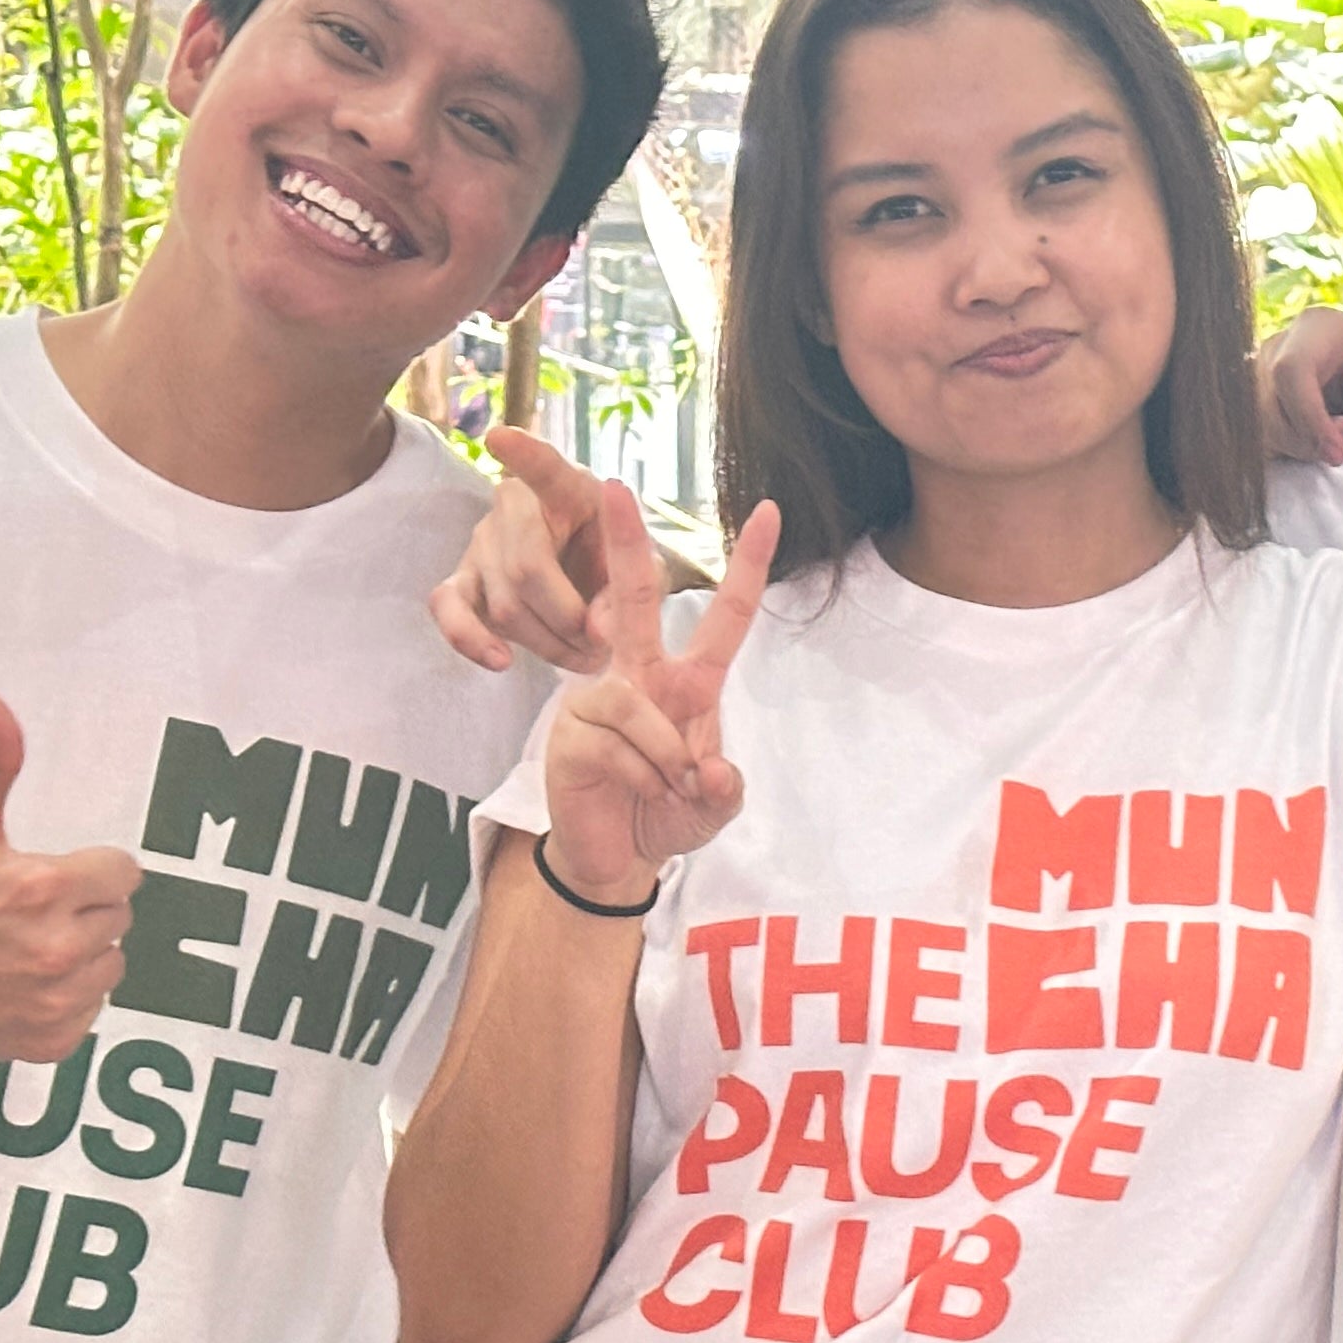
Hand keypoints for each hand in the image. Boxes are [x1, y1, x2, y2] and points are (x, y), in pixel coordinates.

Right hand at [0, 694, 137, 1061]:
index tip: (52, 878)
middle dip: (80, 910)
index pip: (123, 872)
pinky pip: (89, 1011)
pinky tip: (16, 985)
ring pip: (110, 966)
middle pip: (117, 918)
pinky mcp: (48, 1040)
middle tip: (24, 913)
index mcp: (45, 886)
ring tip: (19, 948)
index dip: (89, 871)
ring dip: (79, 956)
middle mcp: (57, 947)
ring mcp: (55, 999)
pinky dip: (63, 1000)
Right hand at [430, 425, 620, 674]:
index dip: (523, 454)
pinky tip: (500, 661)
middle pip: (526, 568)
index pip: (545, 467)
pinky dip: (470, 640)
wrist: (594, 587)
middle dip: (567, 619)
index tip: (500, 437)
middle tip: (600, 646)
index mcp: (569, 488)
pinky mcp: (462, 580)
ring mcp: (482, 541)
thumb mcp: (645, 574)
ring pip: (503, 603)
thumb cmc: (621, 566)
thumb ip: (631, 593)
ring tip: (581, 656)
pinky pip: (449, 608)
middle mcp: (514, 505)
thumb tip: (597, 630)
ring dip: (545, 643)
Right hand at [540, 455, 779, 903]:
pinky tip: (632, 791)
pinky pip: (615, 740)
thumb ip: (724, 790)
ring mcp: (599, 699)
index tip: (772, 511)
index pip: (725, 616)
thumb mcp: (713, 807)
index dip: (749, 566)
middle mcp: (640, 677)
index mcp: (688, 682)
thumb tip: (715, 770)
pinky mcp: (570, 729)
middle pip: (634, 599)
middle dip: (622, 542)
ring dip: (664, 758)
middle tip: (612, 485)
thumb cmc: (667, 815)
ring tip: (665, 787)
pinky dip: (639, 774)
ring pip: (637, 704)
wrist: (616, 858)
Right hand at [1258, 306, 1342, 465]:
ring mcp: (1264, 377)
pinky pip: (1257, 438)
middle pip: (1267, 401)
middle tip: (1341, 454)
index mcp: (1318, 328)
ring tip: (1336, 446)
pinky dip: (1286, 453)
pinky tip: (1315, 450)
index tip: (1338, 453)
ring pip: (1258, 424)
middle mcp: (1282, 346)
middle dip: (1302, 438)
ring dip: (1295, 448)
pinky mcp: (1262, 407)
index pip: (1291, 368)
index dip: (1308, 416)